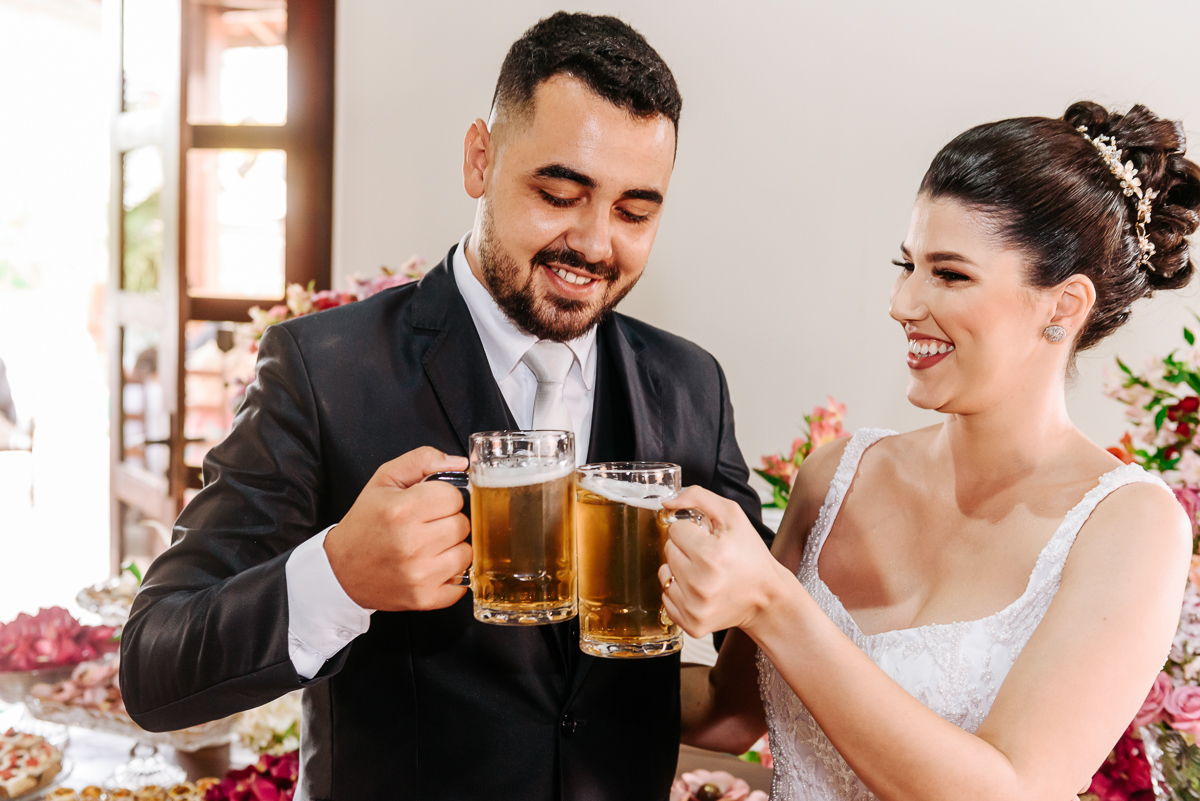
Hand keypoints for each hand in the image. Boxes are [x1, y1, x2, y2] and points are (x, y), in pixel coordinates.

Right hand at [325, 447, 470, 611]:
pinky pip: (461, 585)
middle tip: (428, 525)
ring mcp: (419, 574)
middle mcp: (411, 543)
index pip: (454, 497)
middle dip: (449, 521)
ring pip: (467, 553)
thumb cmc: (365, 523)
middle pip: (463, 524)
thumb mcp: (385, 480)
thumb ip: (422, 460)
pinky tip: (432, 568)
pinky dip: (451, 577)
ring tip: (430, 546)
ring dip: (452, 549)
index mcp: (402, 510)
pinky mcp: (424, 598)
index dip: (444, 498)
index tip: (430, 504)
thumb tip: (459, 462)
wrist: (341, 570)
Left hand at [658, 487, 787, 636]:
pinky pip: (666, 598)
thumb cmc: (751, 556)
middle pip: (668, 550)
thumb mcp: (733, 516)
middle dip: (686, 549)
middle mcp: (700, 583)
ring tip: (704, 573)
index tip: (709, 540)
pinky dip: (680, 592)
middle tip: (709, 557)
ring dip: (680, 570)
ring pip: (664, 574)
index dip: (693, 531)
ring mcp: (694, 607)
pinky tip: (701, 591)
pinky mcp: (691, 624)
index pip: (676, 530)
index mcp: (710, 554)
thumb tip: (667, 502)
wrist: (767, 598)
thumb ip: (698, 497)